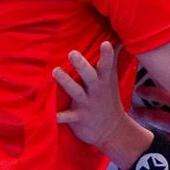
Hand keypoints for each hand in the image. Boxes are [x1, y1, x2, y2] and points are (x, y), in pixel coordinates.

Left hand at [54, 43, 150, 165]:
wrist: (112, 130)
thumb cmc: (108, 98)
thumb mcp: (112, 79)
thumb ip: (112, 58)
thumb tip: (120, 38)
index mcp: (104, 80)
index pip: (107, 65)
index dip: (107, 55)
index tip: (105, 43)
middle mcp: (96, 91)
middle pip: (89, 75)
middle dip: (81, 65)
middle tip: (72, 53)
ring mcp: (86, 104)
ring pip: (75, 91)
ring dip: (65, 82)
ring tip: (56, 71)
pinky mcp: (78, 118)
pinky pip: (66, 116)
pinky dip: (58, 116)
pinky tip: (49, 114)